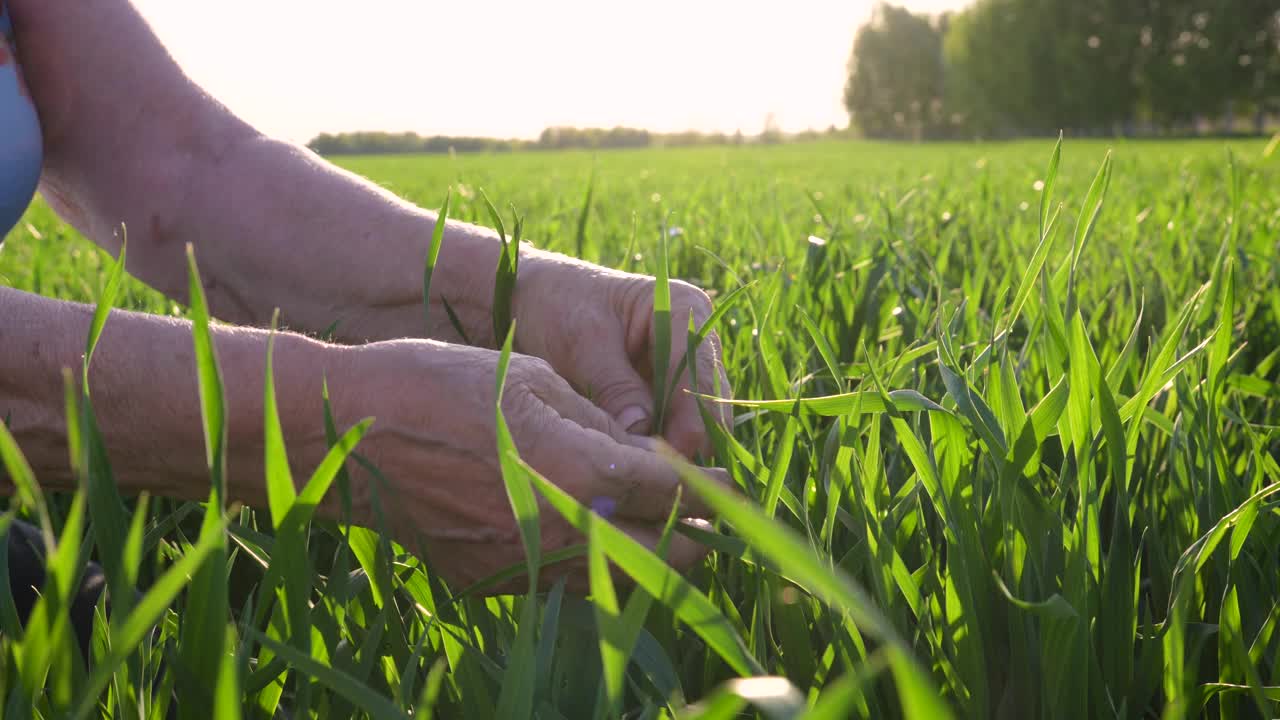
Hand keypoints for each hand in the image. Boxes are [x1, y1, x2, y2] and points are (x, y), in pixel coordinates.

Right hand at [329, 339, 723, 591]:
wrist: (346, 434)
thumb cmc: (441, 384)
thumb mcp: (535, 378)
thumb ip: (604, 422)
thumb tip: (651, 452)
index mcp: (581, 472)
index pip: (676, 493)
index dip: (712, 487)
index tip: (732, 483)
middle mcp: (562, 533)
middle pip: (667, 557)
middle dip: (696, 536)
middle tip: (704, 510)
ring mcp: (524, 567)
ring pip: (620, 584)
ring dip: (649, 559)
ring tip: (655, 525)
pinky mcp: (491, 581)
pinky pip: (566, 586)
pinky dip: (593, 567)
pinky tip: (589, 535)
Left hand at [514, 253, 732, 460]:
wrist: (534, 302)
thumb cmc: (559, 307)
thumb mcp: (581, 340)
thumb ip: (613, 385)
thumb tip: (640, 430)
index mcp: (684, 312)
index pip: (700, 374)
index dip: (692, 419)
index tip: (673, 456)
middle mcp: (694, 343)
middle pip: (709, 403)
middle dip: (689, 441)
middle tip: (660, 479)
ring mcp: (682, 373)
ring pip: (696, 423)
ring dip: (674, 450)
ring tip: (646, 479)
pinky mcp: (664, 398)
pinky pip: (671, 431)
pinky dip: (658, 451)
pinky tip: (638, 471)